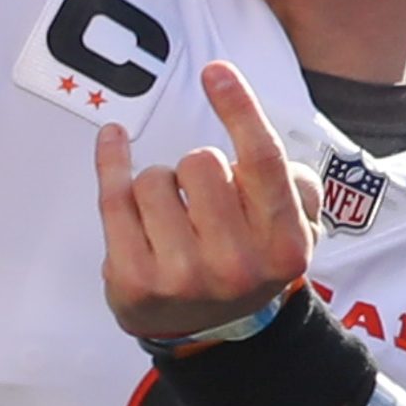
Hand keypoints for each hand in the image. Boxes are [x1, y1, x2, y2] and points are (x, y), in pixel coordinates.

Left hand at [96, 62, 316, 351]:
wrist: (211, 334)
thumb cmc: (249, 260)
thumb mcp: (294, 227)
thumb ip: (294, 180)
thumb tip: (245, 122)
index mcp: (284, 245)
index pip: (262, 161)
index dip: (239, 108)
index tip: (216, 72)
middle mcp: (236, 265)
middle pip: (202, 162)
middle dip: (197, 166)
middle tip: (202, 198)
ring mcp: (182, 277)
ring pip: (154, 178)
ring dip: (161, 182)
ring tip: (173, 214)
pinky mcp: (134, 281)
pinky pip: (113, 196)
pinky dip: (112, 160)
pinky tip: (114, 141)